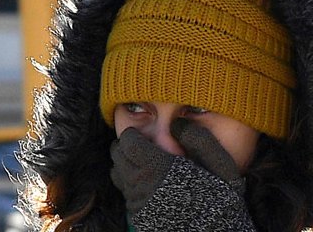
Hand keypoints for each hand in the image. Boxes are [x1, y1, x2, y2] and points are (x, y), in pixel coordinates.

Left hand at [111, 122, 254, 231]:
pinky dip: (134, 188)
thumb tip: (177, 122)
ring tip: (148, 168)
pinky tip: (152, 189)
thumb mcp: (222, 167)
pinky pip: (127, 196)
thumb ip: (199, 140)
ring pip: (119, 174)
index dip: (135, 136)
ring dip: (128, 167)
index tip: (146, 138)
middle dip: (128, 148)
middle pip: (118, 155)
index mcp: (159, 168)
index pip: (127, 141)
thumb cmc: (223, 202)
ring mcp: (139, 205)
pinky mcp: (140, 219)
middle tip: (144, 150)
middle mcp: (143, 186)